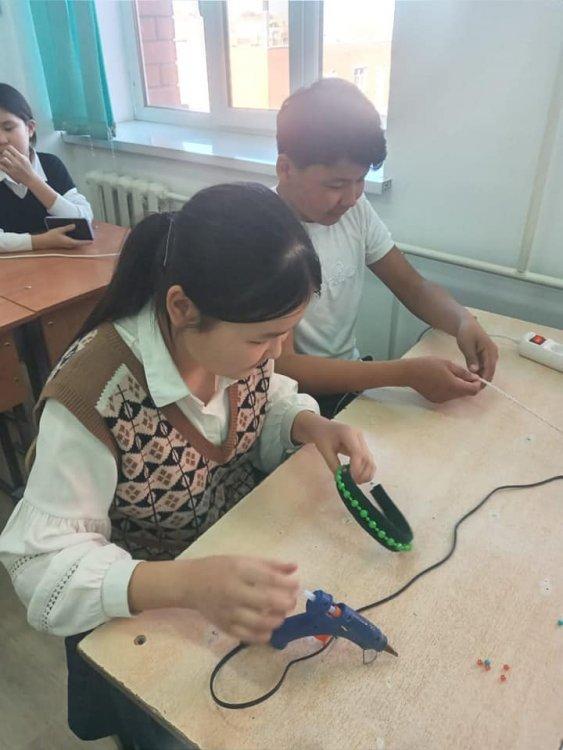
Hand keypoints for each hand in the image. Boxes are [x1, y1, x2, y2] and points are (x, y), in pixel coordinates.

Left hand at [0, 144, 36, 185]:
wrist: (30, 179)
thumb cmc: (28, 169)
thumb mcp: (26, 159)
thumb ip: (19, 154)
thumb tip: (13, 148)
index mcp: (21, 157)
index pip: (10, 148)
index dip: (7, 148)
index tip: (7, 150)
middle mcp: (17, 162)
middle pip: (5, 152)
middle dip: (4, 153)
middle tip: (4, 155)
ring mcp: (13, 167)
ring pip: (3, 159)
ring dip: (2, 159)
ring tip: (4, 161)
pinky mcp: (10, 173)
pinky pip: (1, 167)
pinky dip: (0, 165)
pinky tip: (2, 165)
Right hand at [32, 225, 90, 250]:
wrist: (44, 242)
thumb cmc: (51, 236)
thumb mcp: (59, 230)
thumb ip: (67, 228)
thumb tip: (74, 225)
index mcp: (69, 242)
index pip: (80, 243)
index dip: (87, 242)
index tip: (92, 241)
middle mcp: (69, 245)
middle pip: (79, 243)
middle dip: (85, 240)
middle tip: (90, 235)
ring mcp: (67, 246)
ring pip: (76, 243)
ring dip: (80, 240)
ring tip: (85, 234)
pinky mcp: (65, 244)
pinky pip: (73, 242)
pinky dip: (76, 239)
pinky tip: (77, 234)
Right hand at [181, 556, 298, 643]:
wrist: (190, 584)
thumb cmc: (219, 568)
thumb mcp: (243, 560)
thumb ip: (270, 564)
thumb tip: (294, 567)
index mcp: (239, 570)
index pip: (270, 578)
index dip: (288, 584)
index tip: (295, 585)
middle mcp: (234, 592)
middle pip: (267, 601)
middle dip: (286, 603)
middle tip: (291, 602)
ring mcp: (229, 612)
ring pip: (260, 622)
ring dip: (277, 620)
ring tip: (280, 614)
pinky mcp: (225, 627)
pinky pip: (248, 636)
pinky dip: (263, 635)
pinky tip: (269, 629)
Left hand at [291, 411, 375, 483]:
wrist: (323, 427)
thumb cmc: (322, 437)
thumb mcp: (324, 450)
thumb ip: (333, 464)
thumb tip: (341, 480)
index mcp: (348, 433)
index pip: (357, 452)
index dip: (357, 467)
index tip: (352, 479)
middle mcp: (359, 436)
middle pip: (367, 456)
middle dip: (363, 472)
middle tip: (355, 483)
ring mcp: (362, 441)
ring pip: (370, 459)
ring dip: (366, 472)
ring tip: (357, 481)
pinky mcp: (363, 446)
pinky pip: (367, 459)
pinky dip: (366, 470)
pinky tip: (359, 477)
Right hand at [403, 356, 480, 401]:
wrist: (409, 373)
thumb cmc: (428, 365)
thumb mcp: (448, 364)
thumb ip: (463, 372)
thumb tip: (475, 378)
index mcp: (453, 386)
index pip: (473, 390)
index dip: (477, 384)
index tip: (475, 377)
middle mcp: (449, 396)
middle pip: (465, 394)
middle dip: (468, 385)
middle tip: (463, 374)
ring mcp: (441, 399)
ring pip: (457, 395)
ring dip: (458, 387)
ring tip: (450, 375)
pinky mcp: (435, 400)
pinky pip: (448, 396)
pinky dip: (449, 390)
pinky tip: (441, 381)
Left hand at [456, 316, 498, 381]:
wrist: (466, 324)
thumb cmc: (466, 333)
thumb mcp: (467, 345)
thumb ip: (471, 357)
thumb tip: (475, 370)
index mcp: (490, 350)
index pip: (489, 368)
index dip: (484, 379)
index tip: (477, 387)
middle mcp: (493, 354)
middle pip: (490, 370)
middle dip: (483, 380)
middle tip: (473, 390)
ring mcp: (490, 355)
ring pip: (487, 370)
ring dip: (481, 377)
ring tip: (472, 386)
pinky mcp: (486, 356)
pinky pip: (484, 367)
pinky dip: (479, 373)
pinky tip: (472, 378)